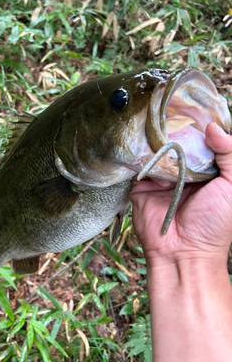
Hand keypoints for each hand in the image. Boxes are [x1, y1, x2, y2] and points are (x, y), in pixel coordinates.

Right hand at [130, 122, 231, 262]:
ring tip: (164, 141)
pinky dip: (144, 159)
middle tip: (174, 115)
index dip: (201, 126)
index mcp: (207, 170)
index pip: (203, 141)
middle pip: (179, 141)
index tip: (195, 109)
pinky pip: (140, 165)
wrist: (183, 252)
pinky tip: (153, 164)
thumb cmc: (214, 223)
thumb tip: (212, 127)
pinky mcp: (142, 185)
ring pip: (158, 150)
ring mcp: (162, 177)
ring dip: (160, 145)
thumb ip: (230, 154)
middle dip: (178, 131)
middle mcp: (184, 171)